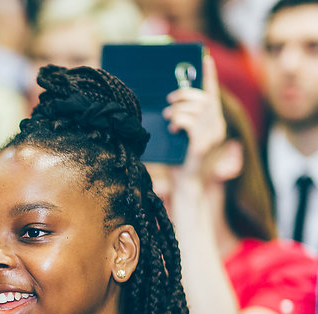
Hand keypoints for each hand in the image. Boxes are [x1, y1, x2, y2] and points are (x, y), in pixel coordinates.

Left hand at [163, 54, 224, 176]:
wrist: (185, 183)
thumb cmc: (180, 158)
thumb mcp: (182, 134)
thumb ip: (183, 118)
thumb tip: (170, 100)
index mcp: (214, 122)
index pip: (214, 94)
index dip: (209, 76)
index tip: (205, 59)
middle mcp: (217, 127)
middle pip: (204, 99)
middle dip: (185, 94)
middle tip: (170, 99)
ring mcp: (212, 136)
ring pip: (196, 109)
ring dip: (178, 110)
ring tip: (168, 117)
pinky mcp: (202, 145)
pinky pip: (190, 123)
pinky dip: (178, 122)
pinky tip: (173, 130)